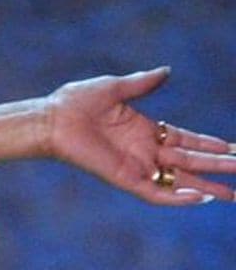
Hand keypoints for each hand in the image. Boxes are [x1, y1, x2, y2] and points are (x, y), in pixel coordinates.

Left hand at [46, 67, 234, 204]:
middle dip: (218, 167)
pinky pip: (157, 192)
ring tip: (233, 194)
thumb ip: (143, 84)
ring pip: (181, 181)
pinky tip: (202, 197)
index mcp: (145, 130)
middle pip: (191, 162)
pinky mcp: (124, 178)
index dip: (209, 145)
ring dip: (207, 187)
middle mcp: (144, 150)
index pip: (186, 141)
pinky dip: (179, 197)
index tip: (232, 147)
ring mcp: (136, 166)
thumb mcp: (115, 88)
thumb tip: (166, 71)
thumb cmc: (75, 102)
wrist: (51, 117)